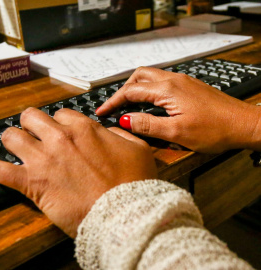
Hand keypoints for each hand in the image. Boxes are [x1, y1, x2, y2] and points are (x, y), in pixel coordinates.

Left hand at [0, 108, 156, 237]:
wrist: (124, 212)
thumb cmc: (134, 181)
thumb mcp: (138, 148)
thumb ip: (120, 133)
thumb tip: (109, 130)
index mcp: (84, 128)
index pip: (61, 113)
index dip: (61, 123)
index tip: (62, 132)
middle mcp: (60, 137)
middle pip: (31, 117)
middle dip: (33, 124)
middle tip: (38, 136)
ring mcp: (43, 158)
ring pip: (11, 136)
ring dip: (14, 142)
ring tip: (20, 150)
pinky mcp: (32, 183)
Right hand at [97, 67, 260, 152]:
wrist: (243, 124)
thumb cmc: (214, 130)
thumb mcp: (176, 132)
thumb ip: (147, 125)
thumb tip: (125, 120)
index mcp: (167, 89)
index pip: (131, 91)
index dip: (113, 101)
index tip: (102, 111)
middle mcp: (174, 80)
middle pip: (139, 77)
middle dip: (123, 90)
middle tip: (115, 106)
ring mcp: (183, 81)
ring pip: (151, 78)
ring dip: (136, 89)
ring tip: (129, 105)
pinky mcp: (189, 87)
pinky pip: (162, 83)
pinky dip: (150, 91)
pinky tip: (150, 103)